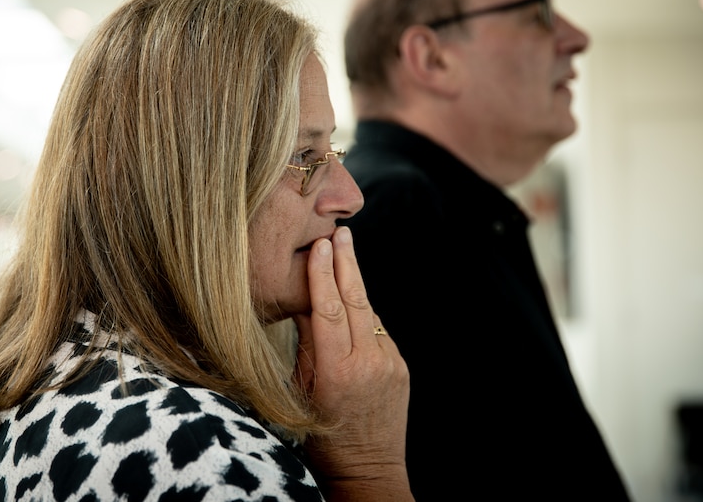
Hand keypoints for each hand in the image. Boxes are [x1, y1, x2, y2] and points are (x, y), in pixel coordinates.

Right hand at [293, 226, 412, 500]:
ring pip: (368, 312)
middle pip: (356, 301)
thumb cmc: (322, 435)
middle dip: (347, 264)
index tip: (319, 246)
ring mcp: (390, 363)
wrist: (369, 469)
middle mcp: (368, 363)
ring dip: (354, 284)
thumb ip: (306, 348)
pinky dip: (363, 314)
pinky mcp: (401, 367)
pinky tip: (351, 301)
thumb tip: (305, 304)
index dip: (322, 275)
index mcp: (337, 371)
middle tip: (340, 233)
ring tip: (343, 254)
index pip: (328, 310)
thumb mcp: (301, 392)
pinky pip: (378, 330)